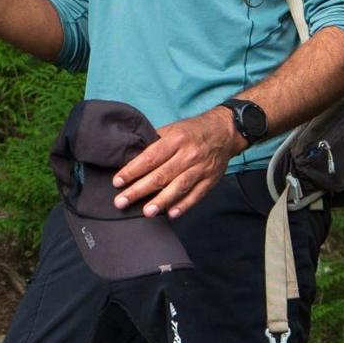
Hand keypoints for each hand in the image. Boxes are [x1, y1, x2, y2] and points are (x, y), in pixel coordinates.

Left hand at [110, 110, 243, 217]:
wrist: (226, 131)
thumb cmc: (193, 130)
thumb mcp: (173, 128)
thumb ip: (155, 143)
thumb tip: (133, 158)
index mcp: (176, 140)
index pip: (150, 158)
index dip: (132, 170)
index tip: (117, 182)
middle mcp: (188, 155)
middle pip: (161, 175)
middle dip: (138, 190)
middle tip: (121, 202)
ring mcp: (200, 169)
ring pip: (178, 187)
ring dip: (161, 201)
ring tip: (146, 212)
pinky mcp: (210, 180)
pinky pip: (196, 194)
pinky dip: (184, 205)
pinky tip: (171, 213)